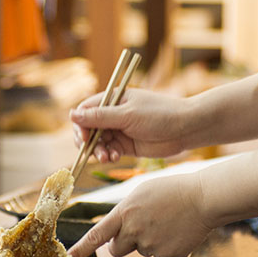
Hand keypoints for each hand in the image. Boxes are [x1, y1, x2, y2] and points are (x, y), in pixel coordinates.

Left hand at [68, 172, 211, 256]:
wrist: (203, 198)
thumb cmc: (173, 190)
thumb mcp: (141, 192)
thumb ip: (125, 211)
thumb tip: (118, 229)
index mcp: (124, 213)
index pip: (96, 235)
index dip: (79, 250)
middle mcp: (134, 231)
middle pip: (116, 249)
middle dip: (124, 242)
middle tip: (142, 227)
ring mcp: (150, 246)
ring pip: (141, 251)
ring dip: (149, 242)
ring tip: (167, 222)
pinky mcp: (166, 256)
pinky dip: (166, 247)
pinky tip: (177, 231)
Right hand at [70, 88, 197, 162]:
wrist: (186, 128)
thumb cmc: (160, 114)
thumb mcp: (128, 115)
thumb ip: (100, 117)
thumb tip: (71, 115)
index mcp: (112, 99)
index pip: (85, 111)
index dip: (80, 125)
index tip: (84, 137)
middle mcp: (113, 114)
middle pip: (87, 129)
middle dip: (87, 142)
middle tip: (95, 151)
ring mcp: (119, 130)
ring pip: (97, 143)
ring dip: (98, 151)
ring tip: (108, 157)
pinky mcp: (126, 145)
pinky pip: (109, 151)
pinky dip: (108, 155)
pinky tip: (116, 157)